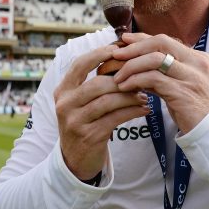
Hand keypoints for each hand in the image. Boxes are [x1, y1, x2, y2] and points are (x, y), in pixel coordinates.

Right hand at [54, 44, 149, 180]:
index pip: (80, 65)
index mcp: (62, 91)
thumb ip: (92, 82)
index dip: (99, 54)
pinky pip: (115, 118)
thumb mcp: (80, 102)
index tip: (119, 49)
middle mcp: (65, 104)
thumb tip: (120, 56)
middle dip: (123, 79)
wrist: (75, 160)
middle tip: (141, 77)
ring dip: (130, 96)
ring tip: (145, 95)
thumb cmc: (84, 123)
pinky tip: (144, 109)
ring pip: (108, 101)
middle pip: (97, 84)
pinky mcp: (89, 136)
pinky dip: (133, 111)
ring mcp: (75, 121)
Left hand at [111, 33, 208, 132]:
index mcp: (198, 58)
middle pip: (160, 42)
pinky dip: (135, 81)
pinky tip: (125, 87)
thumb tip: (137, 66)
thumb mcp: (182, 86)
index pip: (165, 40)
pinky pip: (153, 79)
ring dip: (131, 66)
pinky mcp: (183, 92)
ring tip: (117, 76)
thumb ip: (164, 74)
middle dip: (134, 47)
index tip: (124, 39)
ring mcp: (191, 77)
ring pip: (155, 59)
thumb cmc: (196, 111)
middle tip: (115, 54)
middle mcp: (196, 63)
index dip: (142, 38)